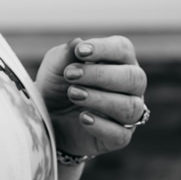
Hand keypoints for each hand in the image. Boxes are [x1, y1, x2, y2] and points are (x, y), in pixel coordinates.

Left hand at [37, 36, 147, 158]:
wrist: (46, 119)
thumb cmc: (57, 85)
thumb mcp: (55, 67)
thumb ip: (65, 55)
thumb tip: (77, 42)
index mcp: (119, 61)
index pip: (123, 49)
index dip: (104, 49)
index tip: (80, 51)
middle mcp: (130, 87)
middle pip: (133, 78)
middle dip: (101, 75)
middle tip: (71, 75)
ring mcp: (128, 113)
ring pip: (130, 106)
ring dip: (100, 99)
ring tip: (73, 94)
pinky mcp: (119, 137)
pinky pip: (121, 134)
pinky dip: (101, 125)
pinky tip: (83, 117)